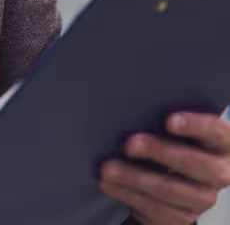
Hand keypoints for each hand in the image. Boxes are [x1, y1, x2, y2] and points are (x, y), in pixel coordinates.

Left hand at [100, 112, 229, 224]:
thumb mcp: (173, 133)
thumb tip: (134, 113)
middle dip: (160, 152)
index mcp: (222, 145)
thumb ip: (164, 123)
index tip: (169, 120)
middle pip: (197, 164)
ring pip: (171, 189)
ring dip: (135, 177)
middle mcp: (221, 173)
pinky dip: (129, 194)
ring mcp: (204, 198)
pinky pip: (156, 208)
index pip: (217, 132)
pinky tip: (110, 184)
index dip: (196, 125)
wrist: (170, 184)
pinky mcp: (184, 217)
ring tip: (108, 168)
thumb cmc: (170, 146)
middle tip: (130, 144)